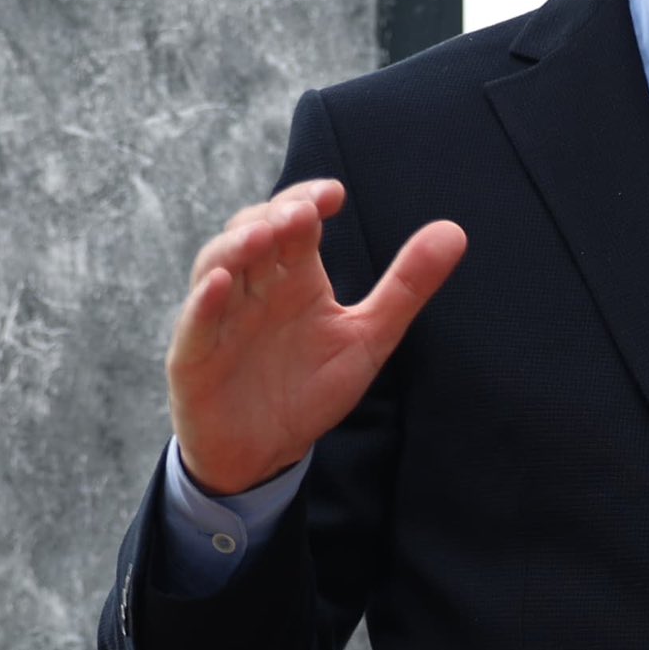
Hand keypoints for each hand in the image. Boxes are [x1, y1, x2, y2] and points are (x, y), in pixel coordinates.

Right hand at [167, 179, 466, 495]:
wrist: (264, 453)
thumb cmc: (308, 389)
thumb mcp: (367, 337)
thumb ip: (406, 286)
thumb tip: (454, 231)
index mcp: (292, 276)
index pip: (294, 219)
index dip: (308, 201)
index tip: (335, 196)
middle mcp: (253, 287)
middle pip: (252, 233)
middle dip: (274, 218)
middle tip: (302, 213)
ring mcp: (219, 318)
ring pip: (215, 265)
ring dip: (236, 247)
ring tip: (262, 235)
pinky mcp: (194, 357)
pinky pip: (194, 324)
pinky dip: (203, 302)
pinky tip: (219, 285)